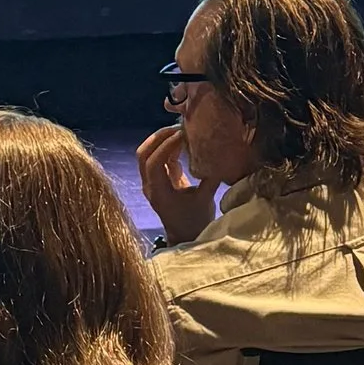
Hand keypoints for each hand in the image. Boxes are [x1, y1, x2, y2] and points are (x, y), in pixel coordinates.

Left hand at [137, 120, 217, 246]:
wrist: (187, 238)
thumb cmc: (196, 222)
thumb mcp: (205, 199)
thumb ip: (210, 177)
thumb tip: (220, 155)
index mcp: (158, 192)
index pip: (153, 163)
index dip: (166, 146)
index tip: (183, 135)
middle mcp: (150, 185)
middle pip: (143, 155)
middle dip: (158, 137)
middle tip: (178, 127)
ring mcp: (152, 183)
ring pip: (147, 155)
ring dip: (162, 140)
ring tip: (181, 131)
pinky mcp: (160, 181)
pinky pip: (158, 159)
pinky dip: (168, 148)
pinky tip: (184, 143)